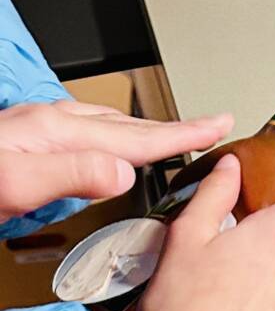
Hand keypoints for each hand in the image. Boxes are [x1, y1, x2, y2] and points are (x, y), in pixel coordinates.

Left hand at [0, 0, 233, 235]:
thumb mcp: (13, 185)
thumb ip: (69, 175)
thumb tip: (123, 170)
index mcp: (57, 133)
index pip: (136, 135)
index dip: (182, 134)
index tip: (218, 126)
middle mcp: (51, 125)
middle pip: (129, 126)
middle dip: (174, 129)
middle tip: (211, 127)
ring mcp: (38, 132)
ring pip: (108, 129)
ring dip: (147, 134)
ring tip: (174, 137)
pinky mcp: (27, 145)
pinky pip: (88, 137)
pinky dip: (115, 142)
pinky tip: (109, 151)